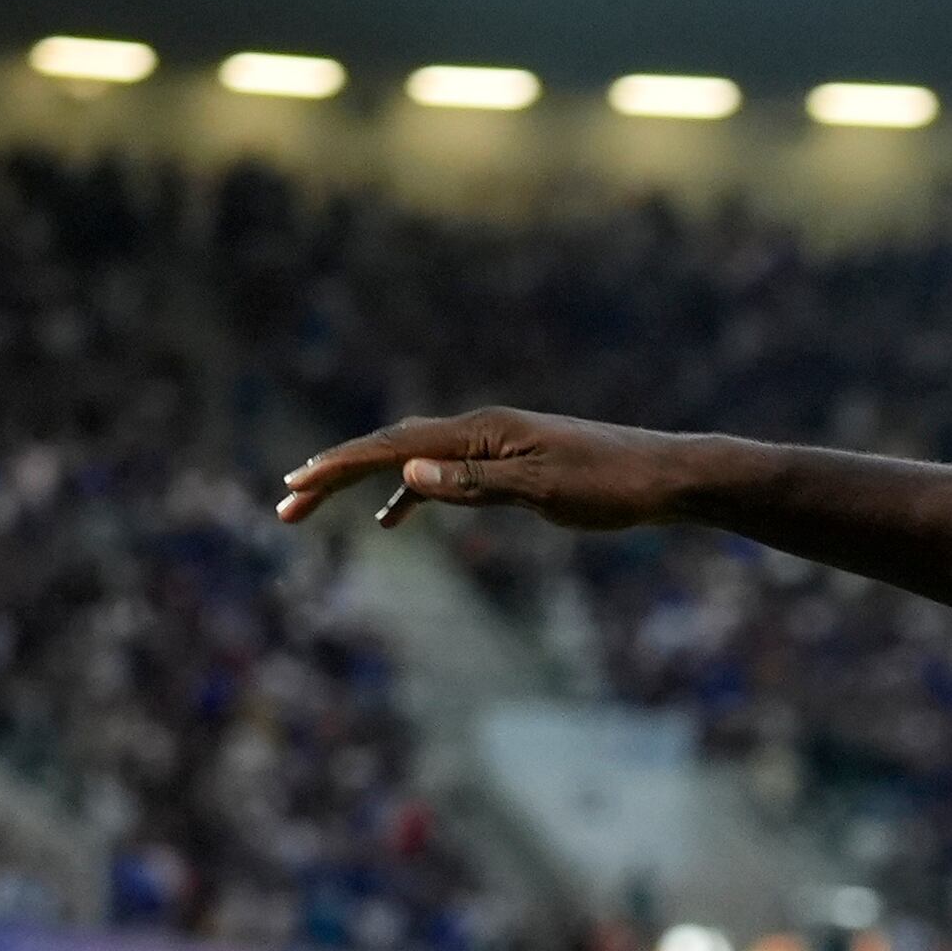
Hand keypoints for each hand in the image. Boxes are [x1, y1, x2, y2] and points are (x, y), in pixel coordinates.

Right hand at [274, 409, 692, 532]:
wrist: (667, 478)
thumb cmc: (613, 486)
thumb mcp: (543, 493)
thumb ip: (475, 486)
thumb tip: (407, 473)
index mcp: (482, 432)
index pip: (394, 446)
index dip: (340, 467)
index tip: (295, 486)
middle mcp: (480, 431)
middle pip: (390, 448)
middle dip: (334, 475)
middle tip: (284, 504)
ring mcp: (494, 447)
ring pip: (411, 460)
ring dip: (363, 484)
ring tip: (314, 504)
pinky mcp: (510, 465)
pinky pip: (445, 477)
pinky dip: (412, 495)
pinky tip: (393, 519)